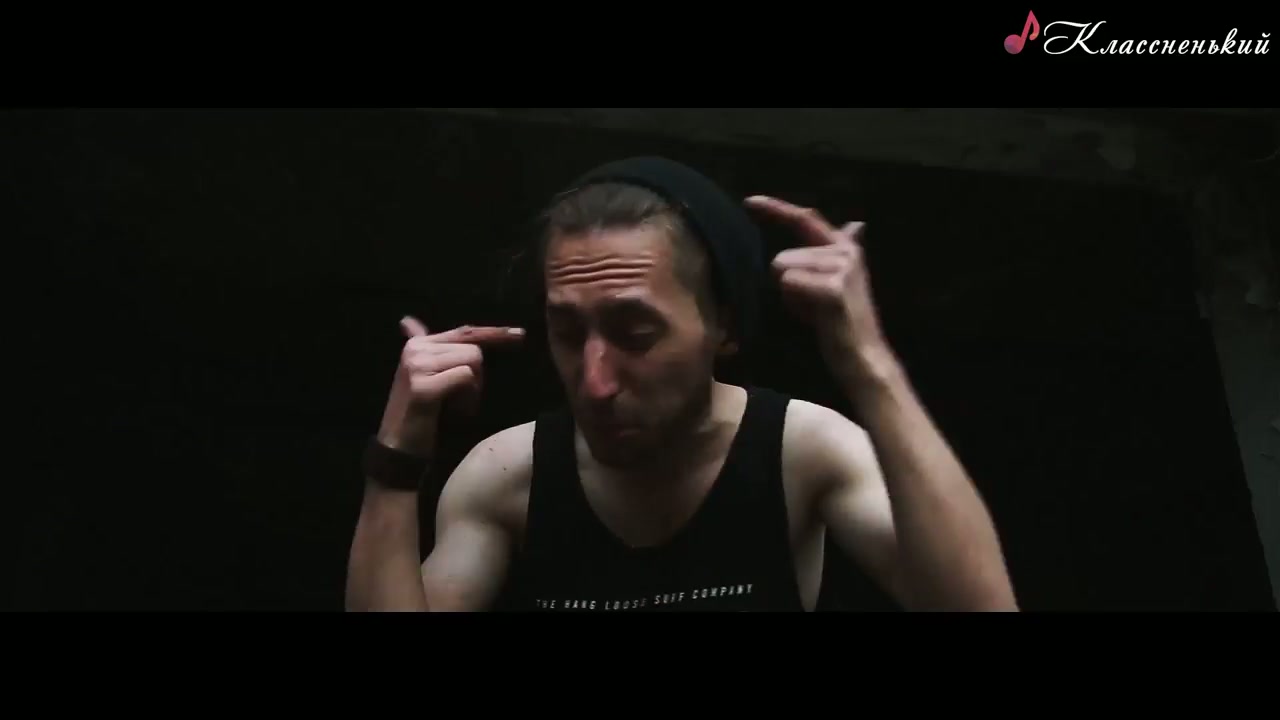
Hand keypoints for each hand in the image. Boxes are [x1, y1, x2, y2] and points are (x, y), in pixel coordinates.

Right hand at [377, 317, 524, 453]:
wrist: (398, 446)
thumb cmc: (420, 413)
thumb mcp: (425, 376)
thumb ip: (429, 350)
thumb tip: (407, 320)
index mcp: (417, 344)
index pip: (464, 332)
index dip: (494, 333)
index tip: (520, 335)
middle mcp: (416, 348)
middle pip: (474, 349)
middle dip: (477, 377)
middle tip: (459, 400)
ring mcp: (418, 365)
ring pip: (473, 361)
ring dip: (473, 389)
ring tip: (454, 406)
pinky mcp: (423, 386)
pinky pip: (466, 377)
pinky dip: (468, 399)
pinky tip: (454, 412)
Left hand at [745, 195, 888, 377]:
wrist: (862, 356)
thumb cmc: (840, 321)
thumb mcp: (836, 280)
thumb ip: (833, 252)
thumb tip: (857, 224)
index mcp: (846, 247)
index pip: (805, 219)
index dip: (776, 208)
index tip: (748, 202)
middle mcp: (846, 251)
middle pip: (782, 257)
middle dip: (788, 283)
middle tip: (814, 305)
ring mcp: (842, 267)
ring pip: (782, 270)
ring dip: (791, 296)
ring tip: (817, 310)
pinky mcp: (833, 288)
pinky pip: (788, 284)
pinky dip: (794, 305)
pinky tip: (817, 317)